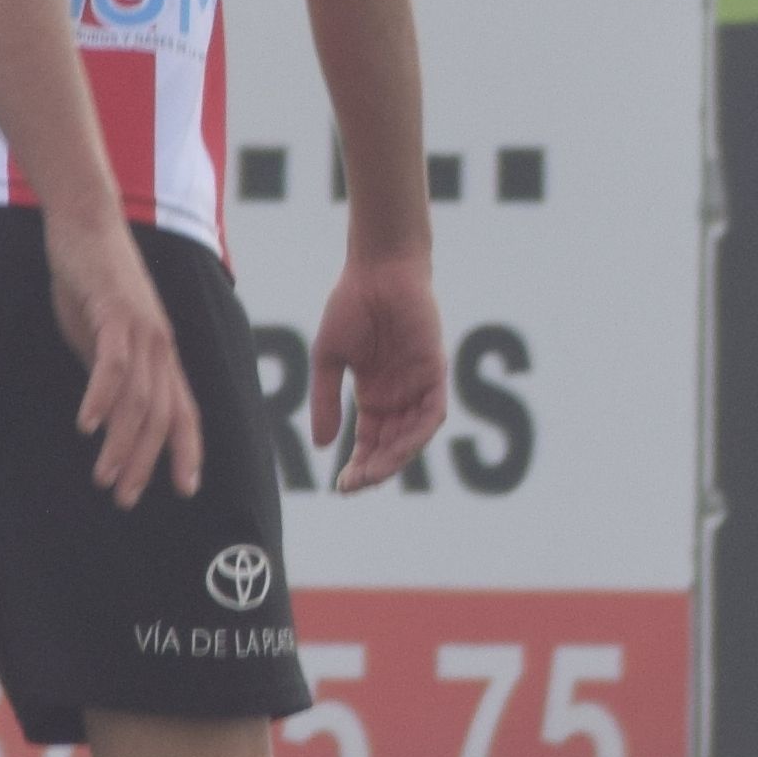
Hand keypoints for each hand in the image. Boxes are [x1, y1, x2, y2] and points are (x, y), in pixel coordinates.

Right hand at [44, 202, 202, 505]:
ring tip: (104, 477)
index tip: (186, 489)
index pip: (185, 410)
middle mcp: (161, 344)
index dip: (188, 450)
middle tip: (125, 498)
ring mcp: (141, 327)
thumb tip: (109, 410)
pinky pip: (113, 363)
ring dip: (122, 443)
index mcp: (162, 352)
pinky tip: (87, 425)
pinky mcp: (114, 311)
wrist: (85, 221)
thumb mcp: (106, 335)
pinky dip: (102, 397)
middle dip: (147, 462)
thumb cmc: (94, 279)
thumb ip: (112, 370)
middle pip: (162, 415)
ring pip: (140, 398)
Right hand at [305, 247, 447, 494]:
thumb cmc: (351, 306)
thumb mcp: (329, 359)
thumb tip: (323, 445)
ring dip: (396, 457)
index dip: (358, 466)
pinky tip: (401, 448)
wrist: (378, 269)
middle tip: (355, 484)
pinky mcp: (435, 371)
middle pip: (392, 446)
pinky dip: (420, 432)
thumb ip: (327, 400)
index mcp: (374, 395)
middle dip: (376, 469)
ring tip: (374, 472)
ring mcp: (418, 385)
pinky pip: (433, 412)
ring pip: (413, 435)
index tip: (341, 487)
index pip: (369, 442)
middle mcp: (399, 396)